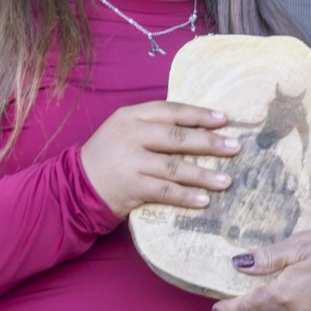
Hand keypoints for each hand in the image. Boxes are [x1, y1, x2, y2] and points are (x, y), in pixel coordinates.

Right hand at [78, 102, 239, 216]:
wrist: (76, 185)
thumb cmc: (108, 156)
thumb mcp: (124, 131)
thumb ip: (154, 126)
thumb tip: (198, 128)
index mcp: (131, 116)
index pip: (171, 110)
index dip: (199, 114)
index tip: (224, 119)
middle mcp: (131, 135)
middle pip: (178, 137)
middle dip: (210, 142)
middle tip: (235, 147)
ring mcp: (130, 161)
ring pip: (175, 167)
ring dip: (204, 174)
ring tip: (226, 180)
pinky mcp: (131, 186)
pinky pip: (165, 191)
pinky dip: (186, 196)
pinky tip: (204, 200)